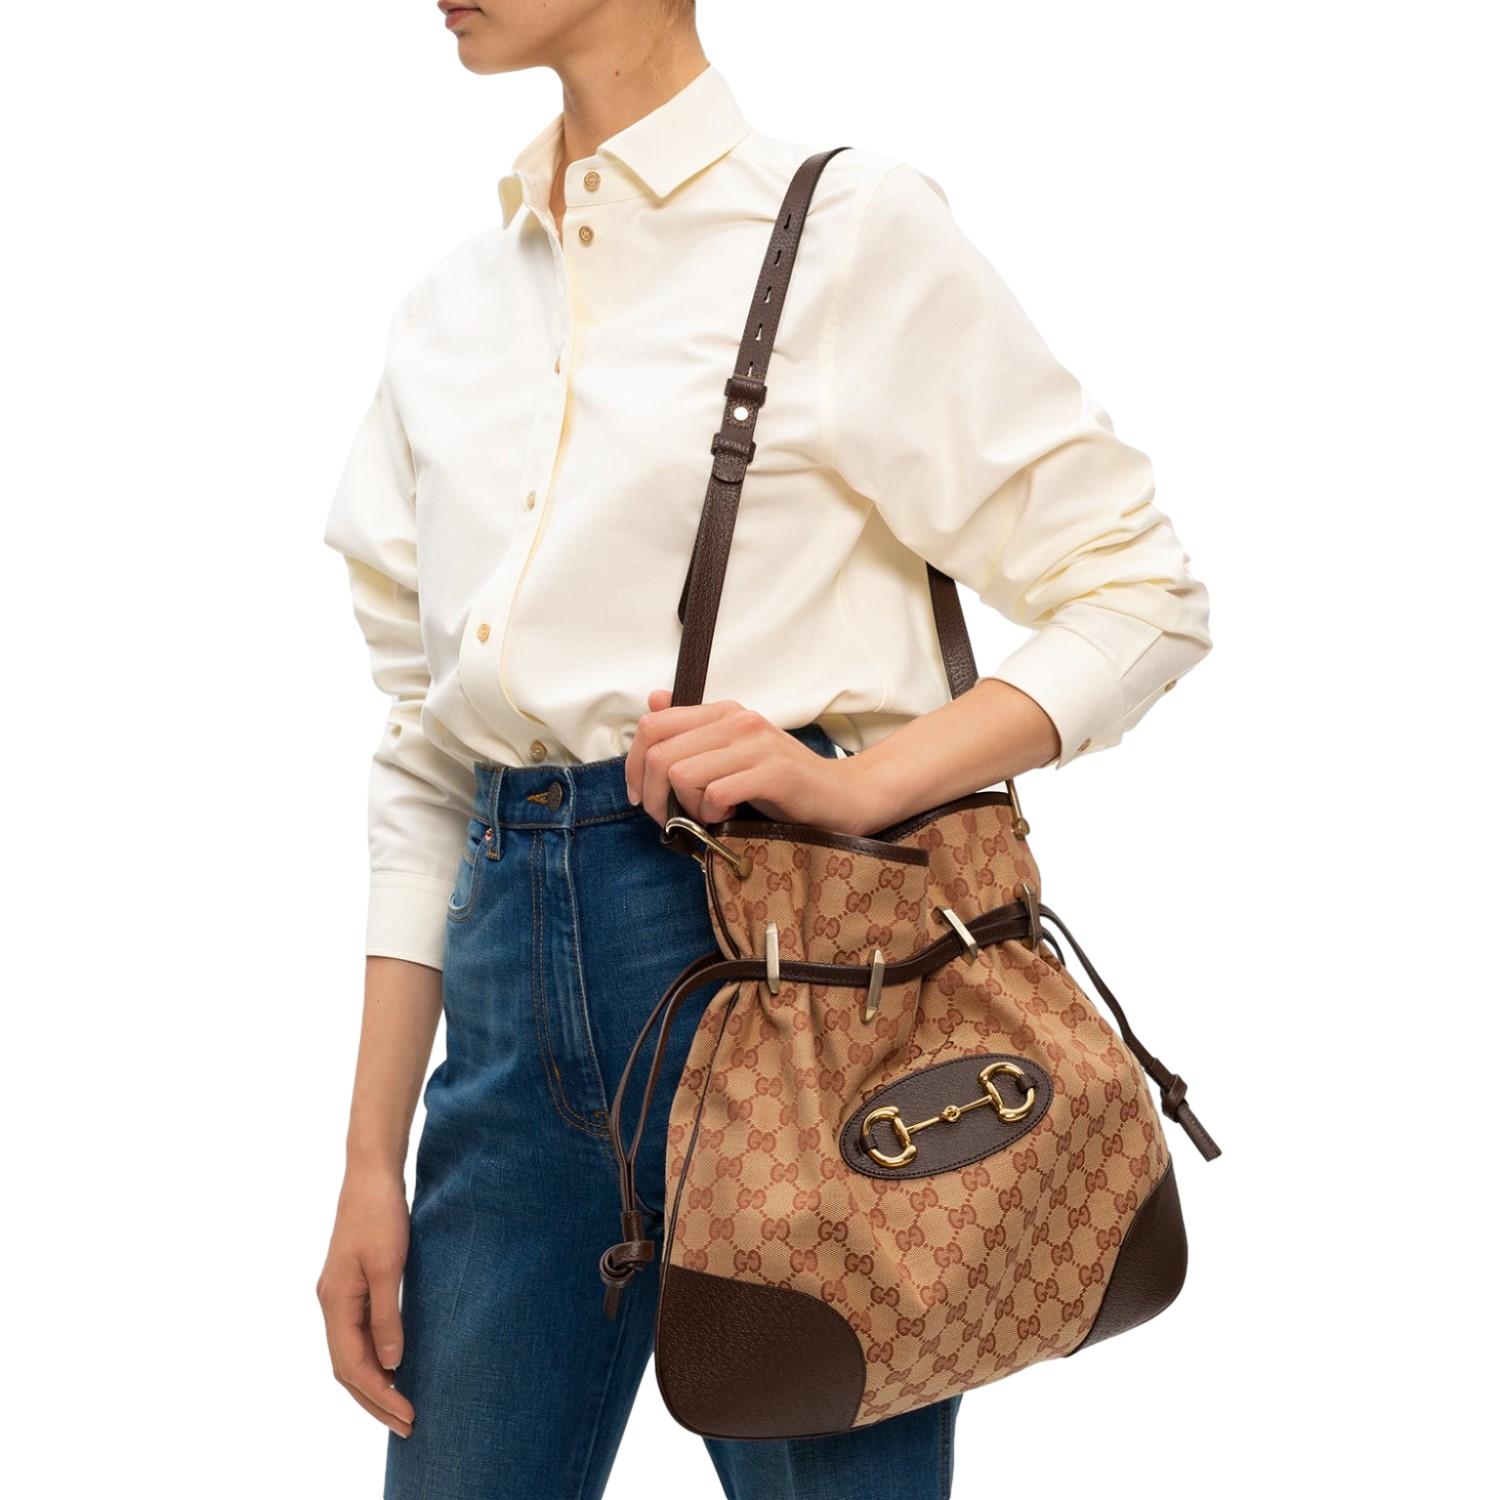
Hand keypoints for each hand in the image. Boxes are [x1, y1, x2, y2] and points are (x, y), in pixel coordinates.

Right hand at [317, 1167, 415, 1437]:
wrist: (371, 1174)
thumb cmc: (380, 1213)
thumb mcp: (388, 1265)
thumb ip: (386, 1315)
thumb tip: (390, 1364)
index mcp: (334, 1301)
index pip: (352, 1366)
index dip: (379, 1395)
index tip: (407, 1415)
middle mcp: (330, 1303)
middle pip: (347, 1368)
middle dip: (375, 1400)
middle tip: (407, 1425)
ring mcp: (338, 1295)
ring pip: (350, 1354)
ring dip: (373, 1384)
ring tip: (399, 1408)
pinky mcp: (350, 1285)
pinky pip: (356, 1335)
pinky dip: (372, 1359)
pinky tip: (392, 1367)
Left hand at [624, 691, 893, 834]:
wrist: (842, 796)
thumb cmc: (783, 782)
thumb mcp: (734, 751)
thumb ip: (694, 729)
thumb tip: (653, 700)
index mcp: (723, 712)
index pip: (652, 725)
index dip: (633, 765)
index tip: (642, 796)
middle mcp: (738, 720)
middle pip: (659, 754)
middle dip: (653, 796)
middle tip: (671, 819)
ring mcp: (756, 745)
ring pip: (681, 774)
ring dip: (685, 807)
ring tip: (707, 816)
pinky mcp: (773, 773)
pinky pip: (715, 793)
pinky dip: (712, 814)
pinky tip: (729, 817)